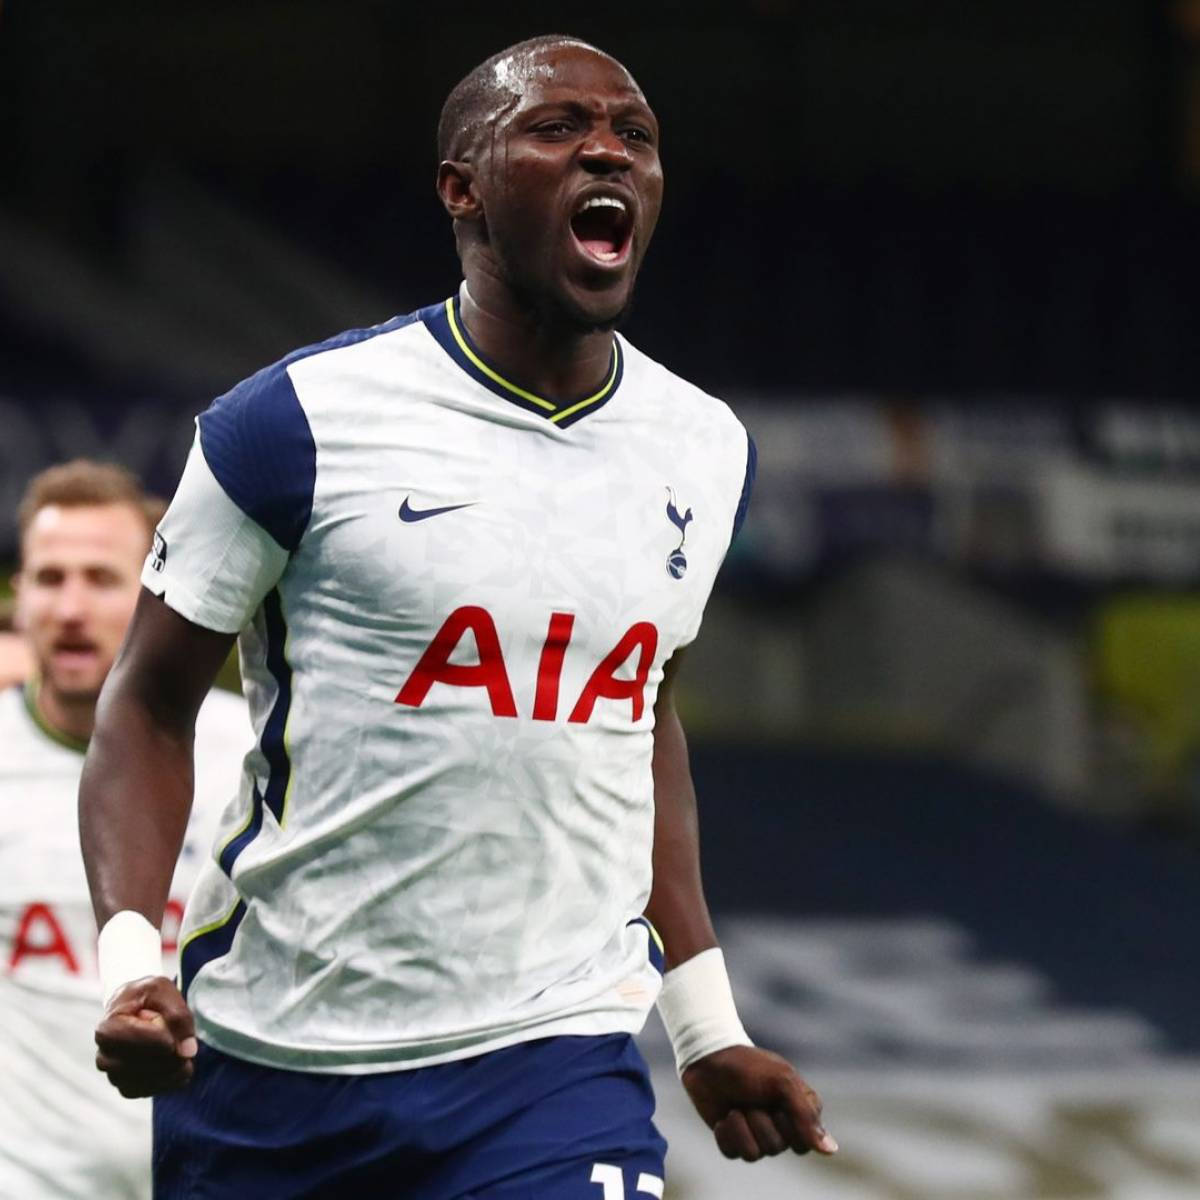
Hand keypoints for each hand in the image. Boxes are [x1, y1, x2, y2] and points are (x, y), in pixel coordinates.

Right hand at [95, 976, 197, 1097]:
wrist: (135, 1008)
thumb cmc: (146, 996)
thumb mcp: (161, 990)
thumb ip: (177, 1014)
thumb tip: (188, 1050)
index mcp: (107, 1028)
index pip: (134, 1043)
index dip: (161, 1041)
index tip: (175, 1037)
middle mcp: (104, 1056)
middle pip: (141, 1066)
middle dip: (170, 1056)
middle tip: (186, 1044)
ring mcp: (114, 1075)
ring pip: (147, 1081)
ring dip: (173, 1069)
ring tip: (184, 1052)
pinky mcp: (127, 1087)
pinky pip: (151, 1091)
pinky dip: (171, 1080)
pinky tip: (179, 1064)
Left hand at [681, 1044, 837, 1160]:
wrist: (708, 1058)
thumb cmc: (748, 1066)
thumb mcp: (781, 1083)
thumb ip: (805, 1116)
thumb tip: (831, 1151)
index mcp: (800, 1109)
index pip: (804, 1142)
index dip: (788, 1126)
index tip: (777, 1101)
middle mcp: (781, 1124)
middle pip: (778, 1148)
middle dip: (760, 1122)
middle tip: (752, 1098)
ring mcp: (757, 1132)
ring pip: (756, 1154)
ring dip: (741, 1126)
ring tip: (736, 1106)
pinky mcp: (734, 1139)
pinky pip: (734, 1154)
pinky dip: (726, 1135)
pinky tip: (723, 1117)